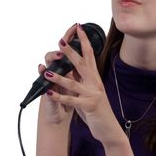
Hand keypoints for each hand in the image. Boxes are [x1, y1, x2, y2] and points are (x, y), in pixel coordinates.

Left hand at [44, 24, 123, 144]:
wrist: (109, 128)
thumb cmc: (97, 109)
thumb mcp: (89, 90)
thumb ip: (81, 79)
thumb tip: (70, 66)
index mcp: (94, 77)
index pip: (89, 54)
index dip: (84, 40)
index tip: (78, 27)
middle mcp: (95, 83)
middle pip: (82, 64)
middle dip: (70, 52)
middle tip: (60, 41)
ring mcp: (92, 94)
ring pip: (73, 83)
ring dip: (59, 76)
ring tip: (46, 71)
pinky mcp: (89, 106)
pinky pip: (71, 100)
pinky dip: (59, 96)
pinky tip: (49, 92)